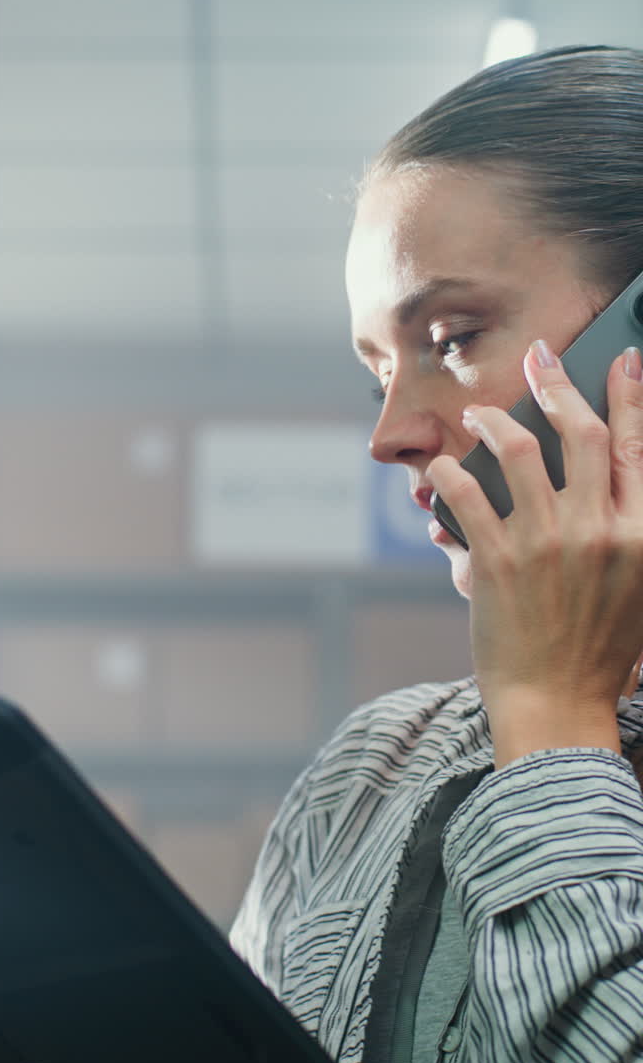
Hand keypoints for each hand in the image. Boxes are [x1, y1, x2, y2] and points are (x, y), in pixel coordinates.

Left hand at [427, 340, 642, 765]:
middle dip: (559, 384)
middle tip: (540, 356)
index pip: (639, 446)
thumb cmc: (600, 653)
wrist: (556, 706)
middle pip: (582, 433)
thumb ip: (633, 529)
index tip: (624, 360)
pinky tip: (440, 467)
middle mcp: (599, 531)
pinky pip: (466, 494)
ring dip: (494, 421)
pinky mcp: (495, 560)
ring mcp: (546, 543)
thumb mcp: (641, 588)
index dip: (630, 396)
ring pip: (519, 450)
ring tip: (479, 412)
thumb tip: (620, 480)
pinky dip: (449, 473)